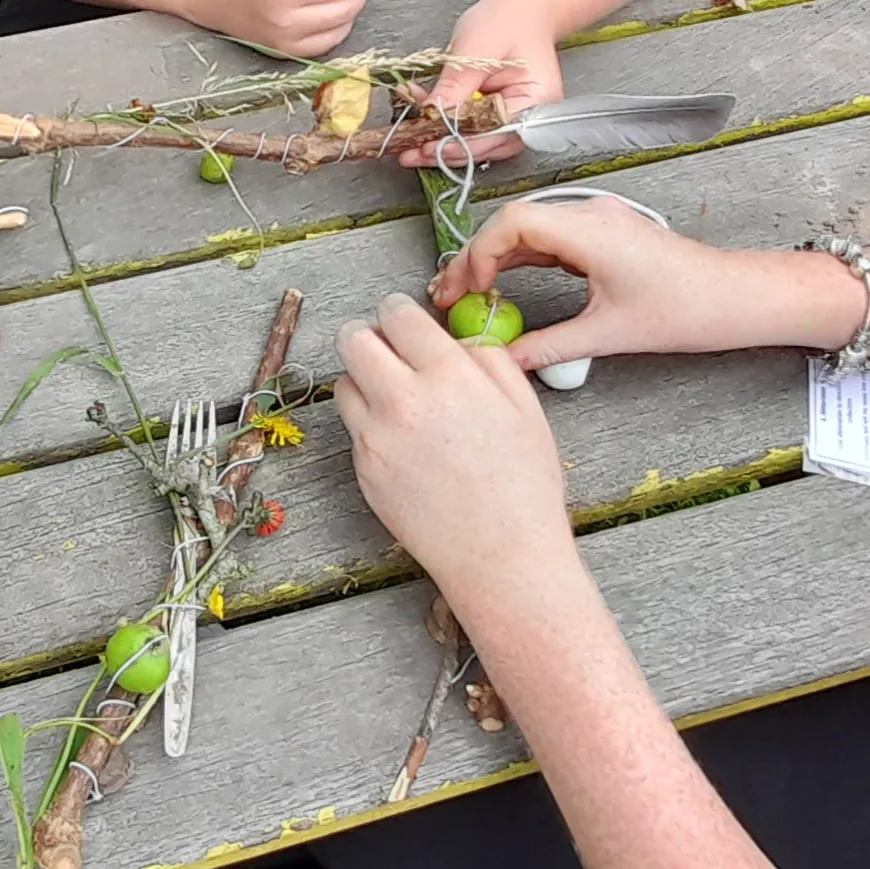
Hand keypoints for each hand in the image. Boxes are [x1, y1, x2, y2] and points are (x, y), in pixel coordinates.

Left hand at [333, 293, 579, 602]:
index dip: (399, 312)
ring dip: (364, 380)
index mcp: (450, 377)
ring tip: (399, 399)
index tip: (403, 320)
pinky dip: (369, 422)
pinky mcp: (363, 468)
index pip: (396, 314)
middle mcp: (404, 401)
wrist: (501, 555)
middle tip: (387, 348)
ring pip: (344, 382)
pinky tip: (404, 441)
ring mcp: (375, 437)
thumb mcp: (525, 408)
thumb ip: (488, 359)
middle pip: (353, 338)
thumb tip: (457, 337)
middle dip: (368, 335)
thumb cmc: (523, 486)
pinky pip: (353, 426)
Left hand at [401, 0, 564, 167]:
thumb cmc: (508, 19)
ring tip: (407, 142)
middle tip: (408, 152)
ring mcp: (512, 118)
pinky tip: (418, 117)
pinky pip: (469, 128)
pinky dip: (443, 126)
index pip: (494, 133)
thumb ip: (455, 85)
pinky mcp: (495, 115)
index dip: (458, 144)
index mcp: (536, 101)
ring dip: (440, 141)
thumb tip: (430, 115)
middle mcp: (528, 117)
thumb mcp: (476, 48)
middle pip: (484, 146)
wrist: (521, 8)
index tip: (425, 146)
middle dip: (444, 149)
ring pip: (474, 143)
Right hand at [430, 195, 816, 371]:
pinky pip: (549, 239)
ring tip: (471, 293)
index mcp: (591, 230)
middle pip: (512, 223)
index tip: (465, 291)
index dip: (477, 254)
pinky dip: (521, 260)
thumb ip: (549, 346)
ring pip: (528, 230)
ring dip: (495, 259)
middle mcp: (592, 216)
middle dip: (475, 258)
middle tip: (451, 296)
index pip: (512, 223)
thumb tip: (505, 361)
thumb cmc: (691, 308)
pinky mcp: (605, 236)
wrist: (740, 298)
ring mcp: (599, 222)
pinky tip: (507, 286)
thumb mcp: (610, 335)